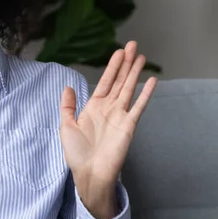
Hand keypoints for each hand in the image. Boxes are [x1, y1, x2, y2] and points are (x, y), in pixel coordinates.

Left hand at [59, 41, 156, 218]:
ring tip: (141, 56)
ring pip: (128, 88)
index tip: (118, 52)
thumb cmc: (77, 153)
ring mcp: (120, 115)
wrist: (89, 173)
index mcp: (94, 107)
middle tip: (132, 45)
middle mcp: (109, 108)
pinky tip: (151, 81)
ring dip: (134, 73)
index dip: (112, 67)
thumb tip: (67, 87)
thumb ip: (67, 106)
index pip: (105, 81)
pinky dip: (145, 93)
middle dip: (125, 63)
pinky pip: (138, 106)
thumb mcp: (66, 126)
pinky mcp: (128, 125)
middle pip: (119, 80)